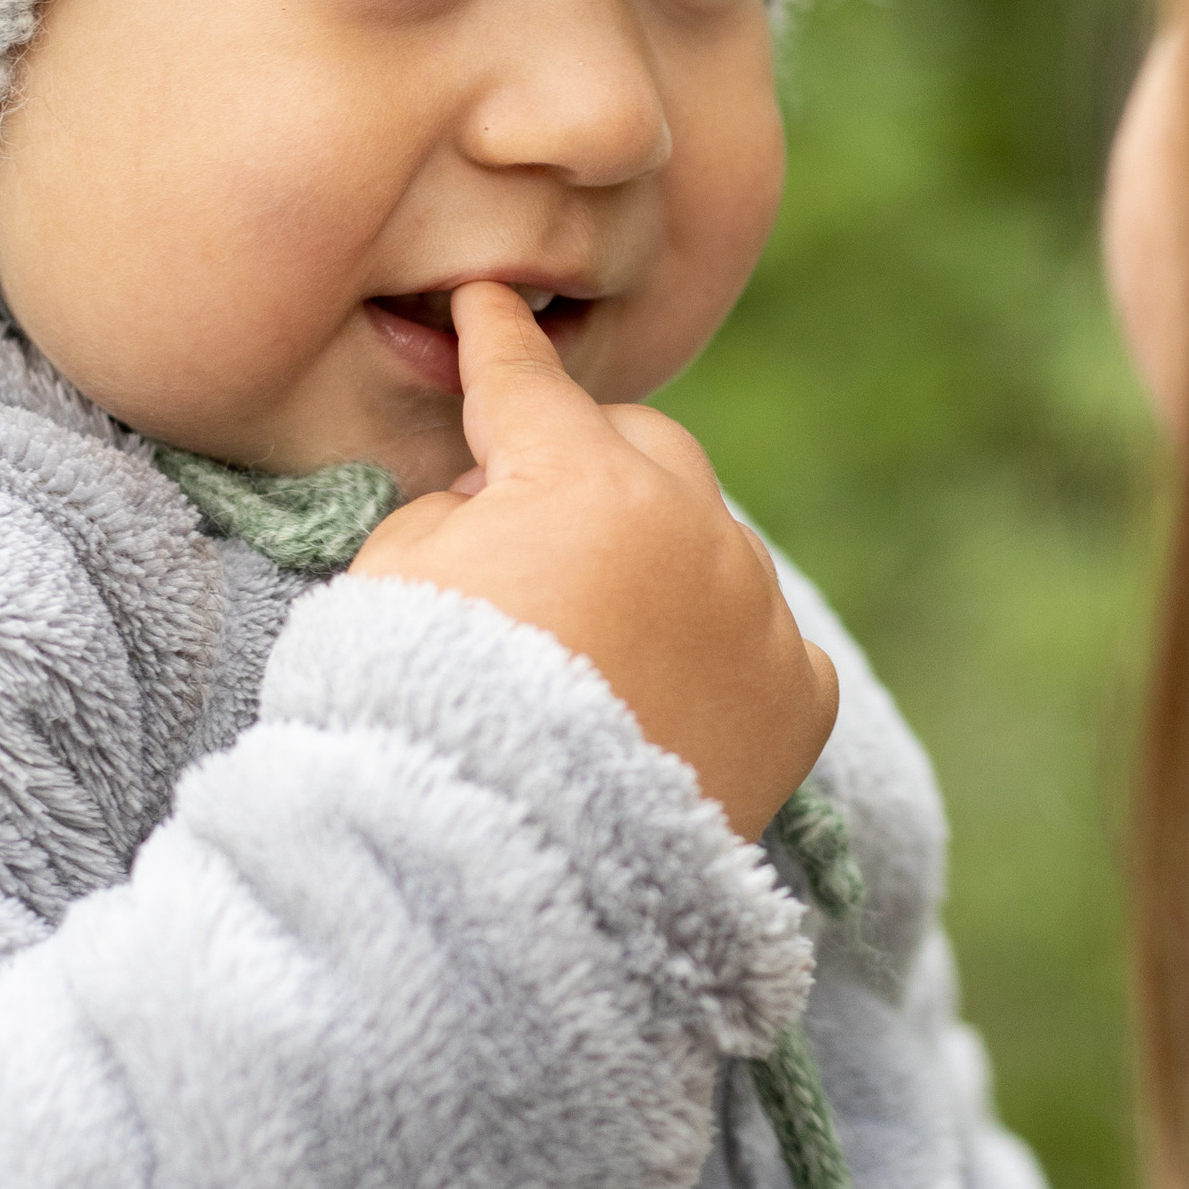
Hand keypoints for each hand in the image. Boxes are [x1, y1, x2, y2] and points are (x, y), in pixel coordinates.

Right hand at [347, 284, 838, 842]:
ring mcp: (759, 612)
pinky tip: (659, 698)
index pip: (527, 386)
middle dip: (591, 464)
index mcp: (584, 482)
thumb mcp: (388, 580)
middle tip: (531, 523)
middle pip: (645, 448)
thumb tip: (498, 491)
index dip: (497, 342)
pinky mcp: (800, 696)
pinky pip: (762, 636)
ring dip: (657, 562)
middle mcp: (694, 528)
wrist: (508, 883)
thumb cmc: (418, 720)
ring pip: (709, 540)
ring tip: (592, 644)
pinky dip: (717, 650)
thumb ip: (452, 505)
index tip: (489, 304)